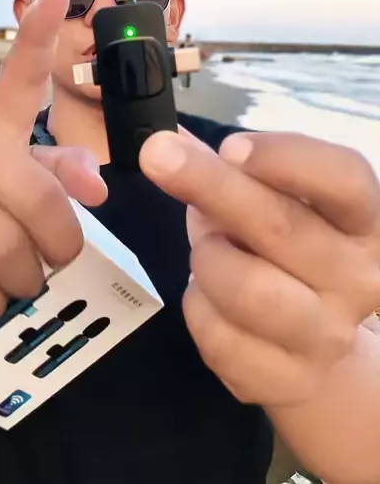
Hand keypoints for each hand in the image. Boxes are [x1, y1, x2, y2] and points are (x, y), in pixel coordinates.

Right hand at [0, 0, 106, 319]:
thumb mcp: (12, 179)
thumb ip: (59, 172)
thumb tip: (98, 188)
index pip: (19, 78)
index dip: (38, 37)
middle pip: (44, 207)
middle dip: (60, 249)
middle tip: (53, 259)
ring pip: (10, 254)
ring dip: (25, 282)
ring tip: (16, 277)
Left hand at [140, 129, 379, 406]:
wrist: (317, 342)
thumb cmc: (292, 251)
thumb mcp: (273, 199)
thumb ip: (231, 167)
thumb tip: (168, 137)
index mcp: (364, 219)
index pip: (342, 178)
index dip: (284, 157)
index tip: (228, 146)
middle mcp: (359, 277)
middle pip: (281, 226)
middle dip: (210, 185)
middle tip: (157, 155)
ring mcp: (328, 335)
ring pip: (247, 289)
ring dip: (207, 258)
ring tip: (208, 251)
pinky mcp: (289, 379)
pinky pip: (217, 337)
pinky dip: (197, 305)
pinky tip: (208, 295)